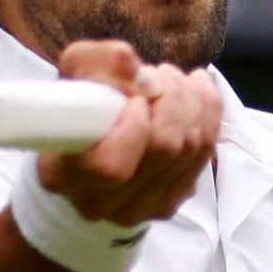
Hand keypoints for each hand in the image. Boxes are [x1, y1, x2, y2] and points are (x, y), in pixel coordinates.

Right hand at [32, 38, 225, 230]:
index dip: (135, 127)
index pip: (112, 166)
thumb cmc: (78, 107)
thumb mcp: (74, 70)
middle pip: (163, 150)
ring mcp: (138, 209)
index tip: (135, 99)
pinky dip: (208, 115)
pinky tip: (196, 93)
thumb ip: (102, 62)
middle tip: (160, 75)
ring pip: (189, 150)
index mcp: (64, 175)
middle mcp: (100, 203)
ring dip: (192, 102)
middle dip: (172, 98)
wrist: (87, 145)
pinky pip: (205, 156)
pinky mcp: (169, 203)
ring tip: (175, 80)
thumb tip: (144, 75)